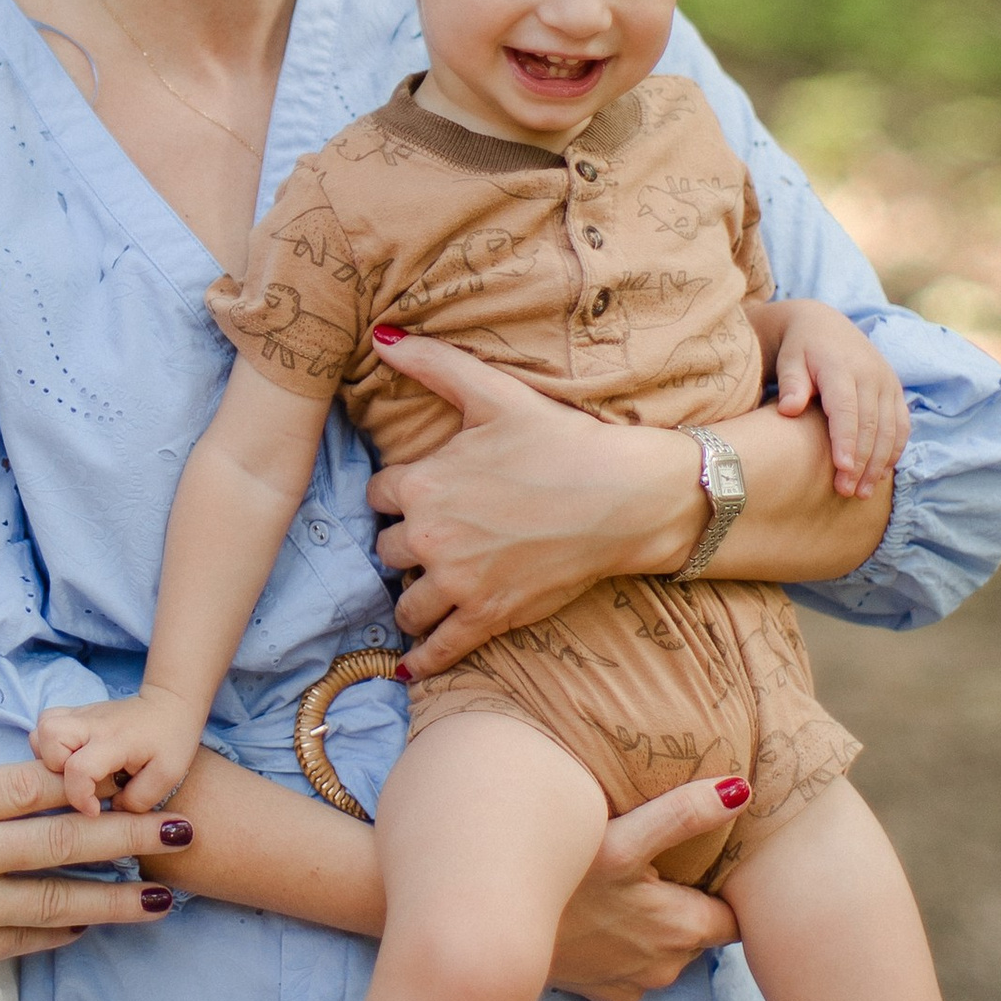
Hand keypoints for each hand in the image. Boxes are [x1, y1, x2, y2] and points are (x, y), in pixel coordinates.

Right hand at [0, 723, 166, 1000]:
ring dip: (118, 896)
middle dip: (128, 831)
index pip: (23, 785)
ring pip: (59, 898)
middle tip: (184, 828)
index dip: (81, 776)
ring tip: (166, 896)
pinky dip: (65, 934)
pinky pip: (28, 941)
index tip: (126, 769)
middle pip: (61, 838)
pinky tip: (96, 928)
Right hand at [34, 691, 197, 815]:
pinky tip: (69, 759)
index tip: (94, 810)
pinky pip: (44, 726)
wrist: (170, 706)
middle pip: (47, 737)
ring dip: (48, 756)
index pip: (79, 768)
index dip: (79, 797)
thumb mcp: (167, 777)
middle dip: (54, 768)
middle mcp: (91, 723)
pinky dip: (48, 745)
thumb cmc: (171, 741)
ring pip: (40, 729)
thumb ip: (138, 800)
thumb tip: (111, 811)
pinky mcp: (74, 714)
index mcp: (114, 740)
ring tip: (71, 772)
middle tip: (77, 783)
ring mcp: (79, 714)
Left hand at [364, 333, 702, 675]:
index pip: (378, 495)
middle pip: (387, 550)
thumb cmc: (559, 440)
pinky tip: (410, 664)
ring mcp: (458, 583)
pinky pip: (440, 648)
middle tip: (430, 537)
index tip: (416, 494)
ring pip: (404, 601)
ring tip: (425, 588)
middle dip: (404, 544)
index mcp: (423, 484)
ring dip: (410, 595)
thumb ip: (432, 365)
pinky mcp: (489, 617)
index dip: (397, 494)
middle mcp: (430, 538)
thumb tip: (381, 336)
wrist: (623, 496)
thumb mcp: (493, 393)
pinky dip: (422, 658)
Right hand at [546, 774, 741, 1000]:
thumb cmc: (562, 881)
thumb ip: (685, 815)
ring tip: (630, 889)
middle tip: (660, 867)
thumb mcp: (623, 838)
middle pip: (700, 933)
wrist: (495, 932)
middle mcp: (667, 966)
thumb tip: (741, 789)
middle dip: (689, 904)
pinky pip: (634, 970)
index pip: (735, 919)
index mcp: (683, 928)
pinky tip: (602, 918)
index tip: (707, 866)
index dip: (726, 890)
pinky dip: (626, 948)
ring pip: (667, 952)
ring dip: (657, 927)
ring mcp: (634, 984)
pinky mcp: (604, 993)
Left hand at [751, 297, 908, 501]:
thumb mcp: (789, 359)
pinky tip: (881, 474)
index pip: (847, 410)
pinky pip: (901, 425)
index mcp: (842, 367)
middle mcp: (871, 375)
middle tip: (847, 492)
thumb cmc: (800, 349)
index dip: (846, 441)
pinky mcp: (895, 391)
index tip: (842, 469)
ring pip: (890, 429)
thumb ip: (791, 383)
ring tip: (863, 492)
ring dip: (879, 463)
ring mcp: (888, 383)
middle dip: (861, 461)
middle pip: (870, 425)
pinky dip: (894, 450)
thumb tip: (790, 410)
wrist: (824, 325)